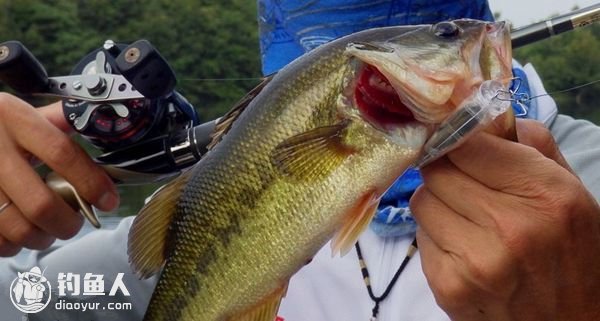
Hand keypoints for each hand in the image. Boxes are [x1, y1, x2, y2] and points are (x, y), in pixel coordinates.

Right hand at [0, 93, 118, 255]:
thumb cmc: (1, 124)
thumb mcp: (27, 113)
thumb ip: (62, 121)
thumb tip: (107, 130)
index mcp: (15, 118)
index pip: (61, 154)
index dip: (91, 182)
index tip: (109, 200)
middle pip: (40, 203)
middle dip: (68, 223)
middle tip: (75, 223)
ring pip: (17, 227)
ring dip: (42, 238)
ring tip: (49, 231)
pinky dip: (14, 244)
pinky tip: (22, 232)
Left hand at [410, 119, 599, 319]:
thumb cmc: (572, 250)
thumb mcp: (569, 189)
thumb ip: (529, 144)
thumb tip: (482, 114)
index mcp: (545, 194)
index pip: (465, 142)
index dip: (457, 139)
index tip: (456, 142)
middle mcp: (510, 227)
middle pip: (436, 170)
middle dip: (446, 170)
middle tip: (465, 182)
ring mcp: (476, 261)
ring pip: (421, 202)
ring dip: (438, 204)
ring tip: (469, 220)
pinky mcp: (449, 287)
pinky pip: (420, 238)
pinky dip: (436, 237)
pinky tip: (464, 249)